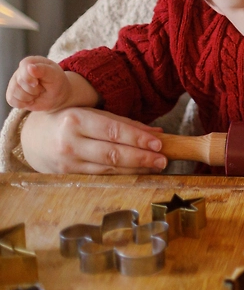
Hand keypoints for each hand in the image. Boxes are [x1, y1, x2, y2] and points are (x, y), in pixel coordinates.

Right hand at [7, 57, 72, 111]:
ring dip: (30, 97)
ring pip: (15, 92)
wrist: (56, 96)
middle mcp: (20, 71)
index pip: (24, 66)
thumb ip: (43, 69)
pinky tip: (31, 99)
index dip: (29, 77)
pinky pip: (12, 101)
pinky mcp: (11, 94)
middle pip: (20, 82)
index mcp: (31, 62)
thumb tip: (30, 66)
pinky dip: (24, 103)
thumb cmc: (56, 82)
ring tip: (37, 93)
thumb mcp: (55, 75)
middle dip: (34, 89)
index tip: (37, 83)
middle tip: (42, 88)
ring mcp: (14, 83)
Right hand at [19, 108, 166, 174]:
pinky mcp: (67, 176)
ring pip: (108, 168)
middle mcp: (69, 142)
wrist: (34, 138)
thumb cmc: (69, 120)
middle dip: (141, 157)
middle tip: (163, 160)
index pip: (113, 131)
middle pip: (112, 153)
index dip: (137, 138)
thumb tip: (157, 133)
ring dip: (136, 169)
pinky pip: (100, 176)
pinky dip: (122, 175)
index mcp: (76, 120)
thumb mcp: (93, 113)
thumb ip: (124, 123)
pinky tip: (138, 172)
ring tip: (156, 166)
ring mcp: (67, 162)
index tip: (158, 144)